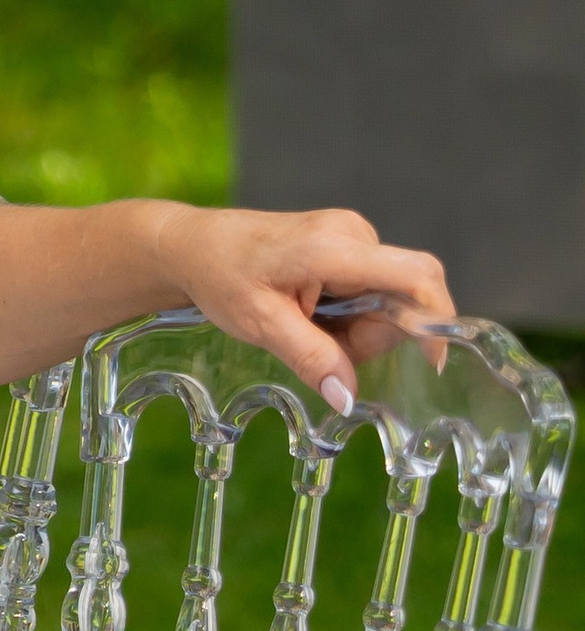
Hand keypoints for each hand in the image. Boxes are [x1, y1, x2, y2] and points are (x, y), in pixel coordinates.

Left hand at [154, 204, 454, 410]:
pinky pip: (372, 291)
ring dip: (356, 329)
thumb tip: (347, 397)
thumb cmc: (221, 275)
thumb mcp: (260, 324)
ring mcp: (352, 236)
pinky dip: (349, 315)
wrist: (194, 245)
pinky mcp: (348, 245)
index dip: (436, 320)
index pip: (416, 276)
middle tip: (318, 345)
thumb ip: (310, 358)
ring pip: (388, 300)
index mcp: (334, 246)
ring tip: (303, 326)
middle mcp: (353, 233)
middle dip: (371, 336)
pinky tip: (310, 314)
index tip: (431, 362)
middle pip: (403, 299)